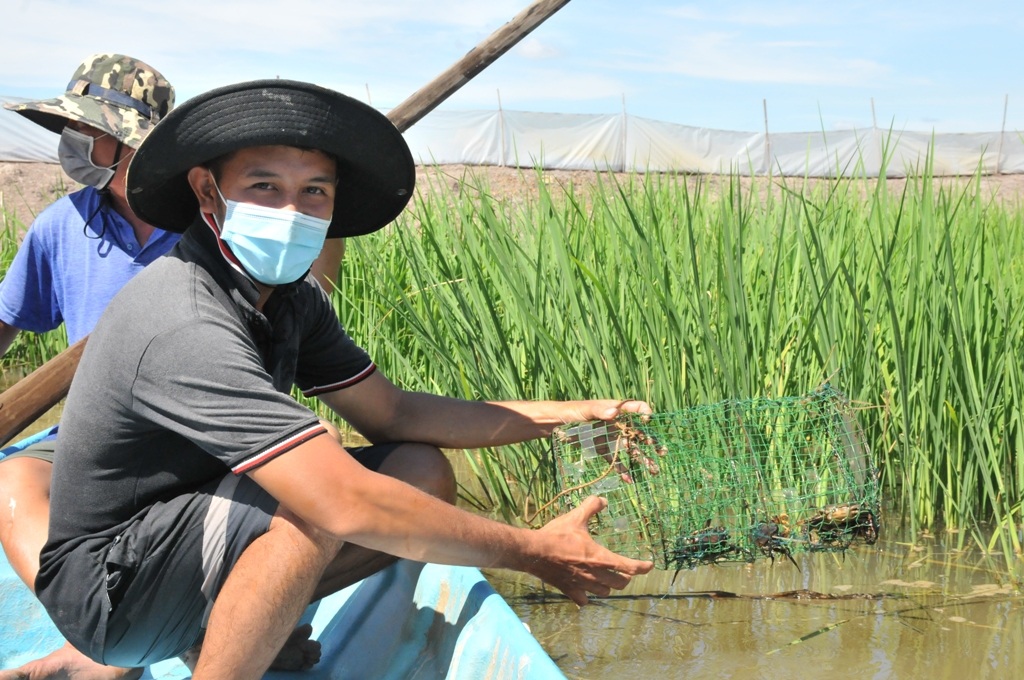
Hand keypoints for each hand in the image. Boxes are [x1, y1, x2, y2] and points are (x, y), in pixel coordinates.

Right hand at [525, 496, 652, 605]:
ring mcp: (582, 585)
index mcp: (601, 558)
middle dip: (625, 576)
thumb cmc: (557, 535)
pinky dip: (587, 596)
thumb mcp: (576, 517)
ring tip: (606, 578)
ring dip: (608, 586)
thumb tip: (603, 499)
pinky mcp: (570, 591)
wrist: (534, 552)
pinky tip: (585, 590)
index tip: (649, 564)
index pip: (629, 567)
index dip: (642, 566)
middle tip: (624, 569)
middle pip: (621, 583)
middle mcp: (595, 575)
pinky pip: (584, 600)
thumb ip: (591, 506)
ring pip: (604, 592)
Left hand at [558, 399, 663, 481]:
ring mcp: (612, 438)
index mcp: (616, 409)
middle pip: (639, 433)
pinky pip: (616, 461)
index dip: (645, 413)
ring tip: (653, 471)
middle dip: (651, 443)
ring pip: (631, 449)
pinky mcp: (603, 449)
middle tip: (661, 453)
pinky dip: (622, 470)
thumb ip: (599, 411)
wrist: (556, 424)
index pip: (637, 408)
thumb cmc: (572, 411)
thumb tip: (614, 412)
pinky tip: (629, 480)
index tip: (649, 422)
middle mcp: (618, 424)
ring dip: (642, 460)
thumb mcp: (585, 410)